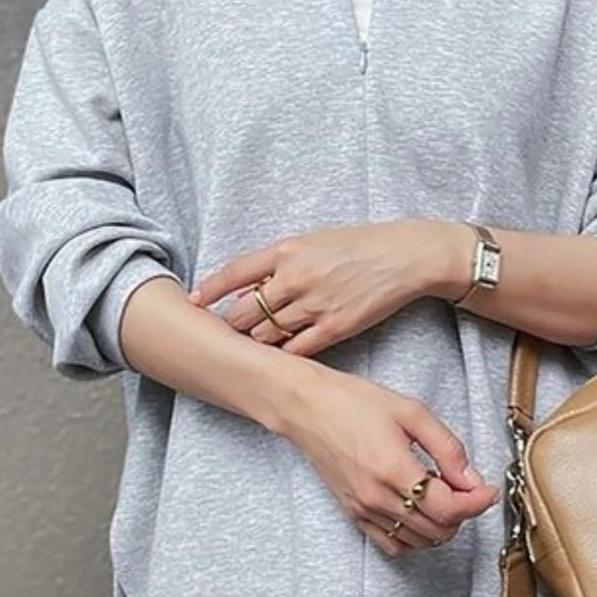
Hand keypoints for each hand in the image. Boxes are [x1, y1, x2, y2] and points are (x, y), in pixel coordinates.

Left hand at [187, 218, 473, 355]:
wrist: (404, 256)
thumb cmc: (360, 246)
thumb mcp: (315, 241)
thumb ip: (282, 261)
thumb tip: (253, 282)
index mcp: (288, 250)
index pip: (236, 272)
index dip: (210, 289)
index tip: (192, 301)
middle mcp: (295, 277)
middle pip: (245, 311)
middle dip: (233, 324)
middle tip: (226, 332)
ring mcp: (313, 305)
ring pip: (266, 334)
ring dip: (256, 342)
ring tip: (253, 346)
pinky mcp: (334, 328)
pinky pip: (295, 350)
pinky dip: (283, 354)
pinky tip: (282, 355)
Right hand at [277, 359, 500, 556]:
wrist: (306, 407)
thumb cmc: (352, 402)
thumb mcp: (411, 411)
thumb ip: (447, 447)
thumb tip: (471, 478)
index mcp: (394, 469)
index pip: (449, 508)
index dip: (478, 502)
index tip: (488, 490)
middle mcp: (377, 497)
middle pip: (438, 530)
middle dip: (463, 512)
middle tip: (467, 487)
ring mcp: (363, 509)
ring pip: (418, 541)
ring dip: (440, 524)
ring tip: (441, 493)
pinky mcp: (353, 513)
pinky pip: (392, 544)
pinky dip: (414, 536)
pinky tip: (417, 510)